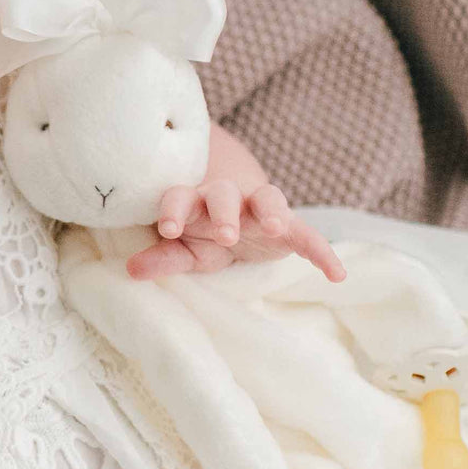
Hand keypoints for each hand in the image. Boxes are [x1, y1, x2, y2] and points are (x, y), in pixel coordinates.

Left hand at [125, 179, 345, 281]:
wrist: (238, 220)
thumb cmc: (202, 233)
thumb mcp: (183, 248)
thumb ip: (161, 257)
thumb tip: (130, 270)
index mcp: (193, 201)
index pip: (179, 197)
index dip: (173, 211)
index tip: (167, 229)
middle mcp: (226, 198)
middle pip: (223, 194)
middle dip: (224, 211)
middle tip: (225, 233)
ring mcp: (259, 207)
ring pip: (267, 198)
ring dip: (272, 210)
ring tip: (277, 227)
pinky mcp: (288, 226)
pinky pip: (308, 233)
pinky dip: (323, 251)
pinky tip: (336, 274)